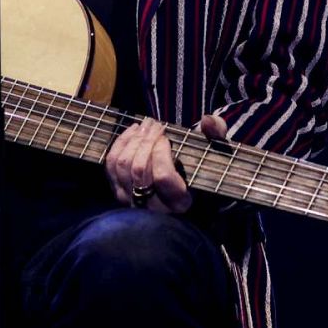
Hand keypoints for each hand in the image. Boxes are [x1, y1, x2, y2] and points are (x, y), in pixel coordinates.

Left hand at [104, 114, 228, 213]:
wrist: (187, 184)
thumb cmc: (202, 168)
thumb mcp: (215, 151)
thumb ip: (216, 135)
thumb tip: (208, 120)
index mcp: (180, 202)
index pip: (162, 176)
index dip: (160, 151)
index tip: (165, 135)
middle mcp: (154, 207)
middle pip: (139, 170)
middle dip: (145, 141)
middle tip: (154, 124)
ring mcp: (132, 201)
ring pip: (123, 167)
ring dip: (132, 140)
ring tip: (144, 125)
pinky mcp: (119, 192)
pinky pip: (111, 166)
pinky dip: (120, 144)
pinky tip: (132, 131)